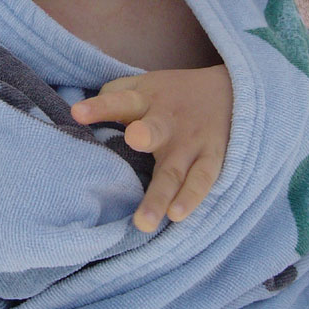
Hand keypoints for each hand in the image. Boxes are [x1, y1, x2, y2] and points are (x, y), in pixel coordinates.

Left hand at [71, 65, 231, 232]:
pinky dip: (192, 198)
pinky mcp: (211, 159)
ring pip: (175, 171)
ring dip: (161, 195)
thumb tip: (77, 116)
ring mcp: (190, 143)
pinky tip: (177, 216)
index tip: (77, 113)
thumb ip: (113, 98)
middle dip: (145, 134)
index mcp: (146, 100)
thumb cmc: (170, 96)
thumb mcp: (143, 86)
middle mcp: (168, 121)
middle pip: (155, 129)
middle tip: (133, 139)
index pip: (120, 101)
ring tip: (144, 222)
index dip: (100, 107)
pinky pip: (202, 181)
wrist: (231, 92)